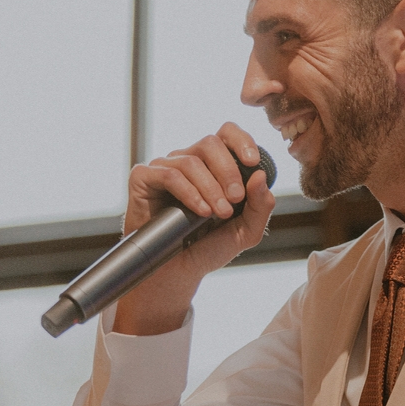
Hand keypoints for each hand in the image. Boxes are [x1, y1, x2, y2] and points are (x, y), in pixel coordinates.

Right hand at [113, 122, 274, 335]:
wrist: (177, 272)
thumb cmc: (209, 247)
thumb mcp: (246, 231)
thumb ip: (260, 206)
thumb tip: (260, 176)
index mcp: (214, 165)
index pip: (227, 133)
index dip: (242, 140)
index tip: (253, 162)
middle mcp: (189, 160)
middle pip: (210, 143)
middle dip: (228, 171)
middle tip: (236, 199)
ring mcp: (165, 167)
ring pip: (191, 161)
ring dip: (210, 188)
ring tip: (217, 214)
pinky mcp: (143, 178)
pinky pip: (168, 174)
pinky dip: (189, 192)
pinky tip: (199, 211)